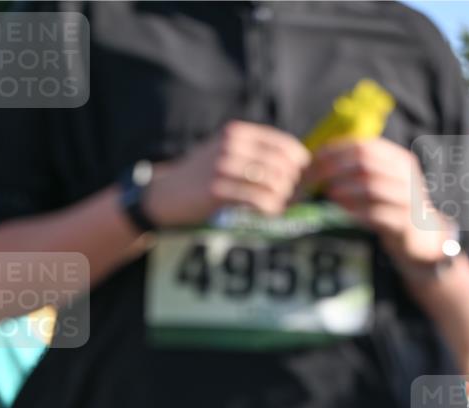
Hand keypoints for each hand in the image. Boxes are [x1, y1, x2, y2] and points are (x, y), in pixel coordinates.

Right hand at [144, 121, 309, 226]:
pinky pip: (258, 200)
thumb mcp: (227, 154)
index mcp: (237, 133)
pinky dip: (270, 209)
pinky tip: (269, 213)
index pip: (282, 144)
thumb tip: (297, 169)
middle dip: (293, 183)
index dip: (299, 162)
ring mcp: (223, 167)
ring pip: (273, 182)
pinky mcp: (217, 191)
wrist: (166, 194)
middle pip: (281, 164)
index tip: (301, 177)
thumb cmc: (203, 177)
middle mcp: (231, 145)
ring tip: (280, 206)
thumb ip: (256, 156)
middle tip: (292, 197)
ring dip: (283, 198)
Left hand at [308, 138, 451, 263]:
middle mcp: (405, 174)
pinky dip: (356, 212)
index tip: (312, 161)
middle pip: (364, 163)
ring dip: (345, 189)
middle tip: (312, 180)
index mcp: (397, 159)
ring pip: (372, 186)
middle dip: (333, 169)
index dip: (334, 151)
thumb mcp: (380, 183)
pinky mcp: (404, 223)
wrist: (421, 238)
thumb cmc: (391, 208)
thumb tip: (317, 163)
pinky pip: (377, 214)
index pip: (362, 146)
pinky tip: (341, 212)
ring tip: (327, 194)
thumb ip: (358, 171)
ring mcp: (407, 198)